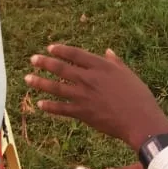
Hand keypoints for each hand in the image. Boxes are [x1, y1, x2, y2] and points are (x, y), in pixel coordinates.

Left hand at [26, 44, 167, 150]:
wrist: (139, 120)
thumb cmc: (139, 96)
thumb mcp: (128, 74)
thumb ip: (115, 62)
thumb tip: (107, 51)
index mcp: (101, 66)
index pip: (75, 54)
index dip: (61, 50)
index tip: (50, 48)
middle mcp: (89, 78)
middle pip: (61, 68)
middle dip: (45, 63)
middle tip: (32, 59)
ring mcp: (84, 96)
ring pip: (56, 87)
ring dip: (40, 82)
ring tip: (27, 78)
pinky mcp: (82, 112)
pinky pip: (61, 108)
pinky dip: (50, 106)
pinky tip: (40, 104)